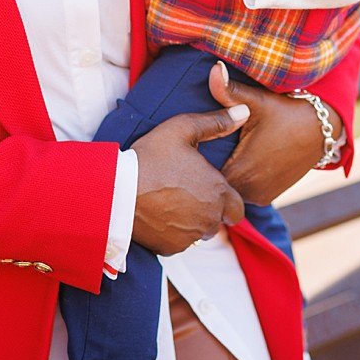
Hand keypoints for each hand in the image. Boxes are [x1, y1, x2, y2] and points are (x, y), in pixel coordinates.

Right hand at [131, 103, 248, 254]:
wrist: (115, 191)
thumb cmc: (150, 158)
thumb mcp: (182, 129)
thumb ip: (216, 123)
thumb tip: (244, 112)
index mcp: (217, 192)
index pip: (237, 208)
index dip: (227, 199)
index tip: (209, 189)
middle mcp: (209, 219)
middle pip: (219, 221)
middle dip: (210, 211)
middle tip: (188, 194)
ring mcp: (189, 237)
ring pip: (200, 233)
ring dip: (193, 222)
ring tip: (172, 202)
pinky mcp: (170, 248)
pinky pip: (180, 242)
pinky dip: (173, 233)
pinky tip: (159, 214)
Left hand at [210, 62, 344, 205]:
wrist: (322, 129)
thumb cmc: (287, 112)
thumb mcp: (258, 101)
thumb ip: (229, 90)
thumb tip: (214, 68)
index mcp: (240, 171)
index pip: (204, 174)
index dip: (198, 160)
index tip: (197, 144)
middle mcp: (249, 190)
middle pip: (215, 182)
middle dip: (210, 167)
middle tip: (208, 144)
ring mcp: (260, 196)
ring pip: (229, 188)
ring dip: (226, 174)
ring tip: (223, 152)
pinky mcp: (267, 197)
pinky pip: (243, 191)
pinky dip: (240, 180)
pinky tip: (241, 161)